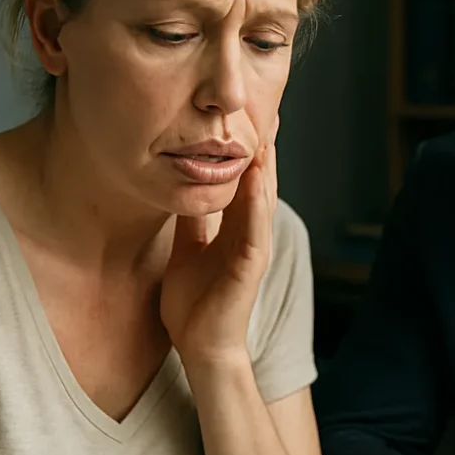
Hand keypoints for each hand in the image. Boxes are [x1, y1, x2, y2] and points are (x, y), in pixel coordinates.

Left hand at [161, 119, 278, 368]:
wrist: (201, 347)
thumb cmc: (195, 304)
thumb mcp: (188, 249)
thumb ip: (193, 220)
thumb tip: (184, 186)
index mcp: (235, 229)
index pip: (245, 179)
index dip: (247, 148)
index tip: (247, 114)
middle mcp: (250, 233)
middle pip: (261, 181)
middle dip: (265, 145)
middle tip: (270, 106)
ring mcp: (254, 248)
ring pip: (263, 198)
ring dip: (267, 165)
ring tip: (268, 129)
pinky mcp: (250, 266)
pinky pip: (255, 227)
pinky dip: (257, 201)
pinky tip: (256, 177)